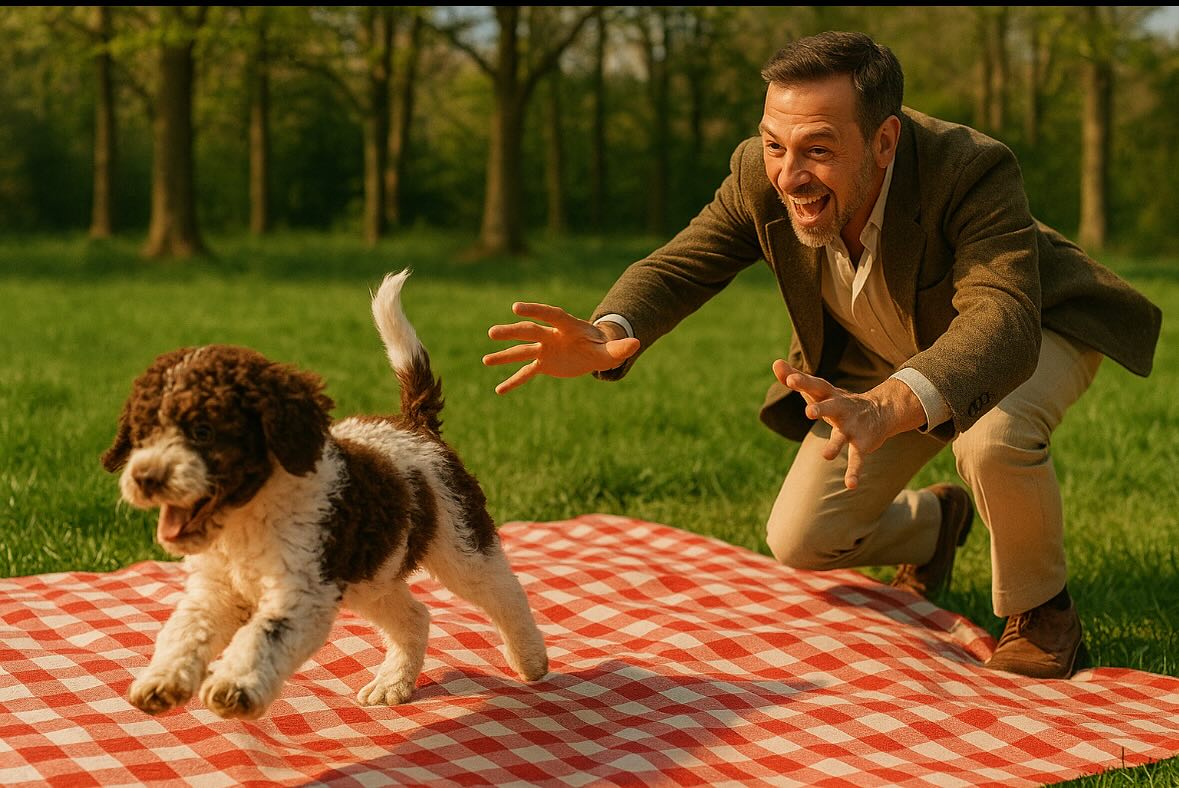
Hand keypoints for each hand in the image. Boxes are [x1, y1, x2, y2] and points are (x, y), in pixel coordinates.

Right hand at [483, 303, 639, 394]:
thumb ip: (620, 348)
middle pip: (530, 332)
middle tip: (492, 333)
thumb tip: (635, 345)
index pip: (549, 315)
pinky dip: (514, 381)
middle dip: (512, 333)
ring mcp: (545, 349)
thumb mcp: (612, 350)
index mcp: (567, 326)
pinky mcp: (544, 363)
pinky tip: (499, 390)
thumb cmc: (603, 346)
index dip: (534, 311)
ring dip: (505, 355)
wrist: (596, 350)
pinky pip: (526, 373)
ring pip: (522, 351)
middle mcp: (552, 335)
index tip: (516, 308)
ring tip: (485, 360)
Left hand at [772, 359, 924, 489]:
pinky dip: (854, 472)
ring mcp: (852, 428)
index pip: (814, 386)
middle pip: (831, 407)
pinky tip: (850, 485)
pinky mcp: (861, 445)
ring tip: (826, 456)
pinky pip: (857, 460)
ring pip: (842, 437)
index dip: (802, 382)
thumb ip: (796, 378)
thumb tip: (775, 363)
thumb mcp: (819, 390)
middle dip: (821, 409)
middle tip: (808, 411)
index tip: (789, 378)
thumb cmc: (838, 401)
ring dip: (835, 445)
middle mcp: (841, 409)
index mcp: (829, 396)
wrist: (881, 411)